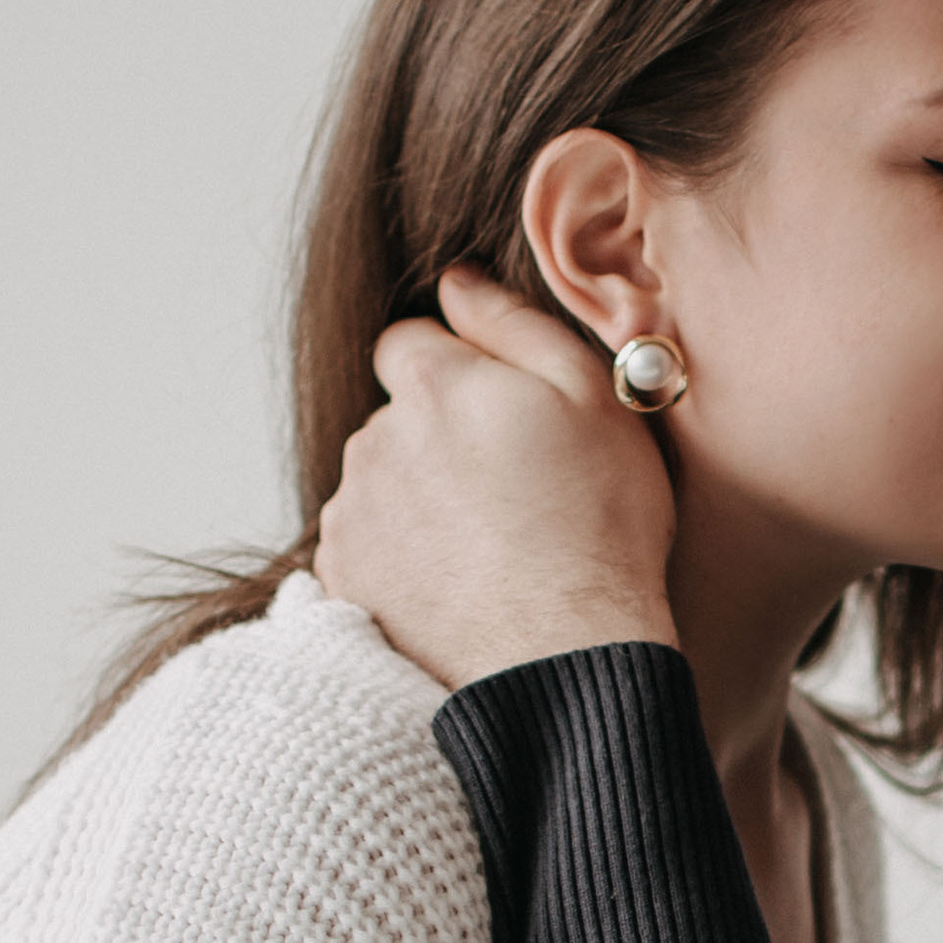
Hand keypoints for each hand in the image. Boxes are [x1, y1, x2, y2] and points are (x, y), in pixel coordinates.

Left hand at [316, 268, 682, 688]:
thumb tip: (455, 281)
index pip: (411, 342)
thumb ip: (514, 324)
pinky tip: (460, 586)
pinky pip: (368, 550)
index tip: (506, 418)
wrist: (562, 660)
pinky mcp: (342, 582)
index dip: (461, 372)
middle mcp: (373, 441)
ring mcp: (351, 516)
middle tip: (513, 492)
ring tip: (490, 549)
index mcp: (430, 385)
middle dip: (440, 439)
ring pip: (382, 485)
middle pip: (397, 418)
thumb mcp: (592, 399)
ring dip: (420, 501)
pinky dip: (403, 560)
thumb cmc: (599, 526)